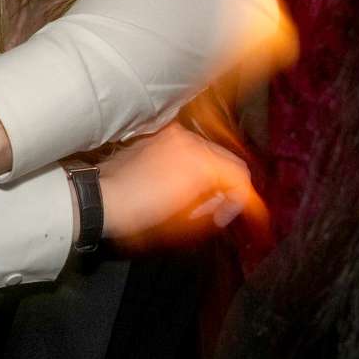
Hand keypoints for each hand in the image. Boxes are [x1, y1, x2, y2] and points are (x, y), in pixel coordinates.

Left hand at [95, 122, 266, 251]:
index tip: (257, 220)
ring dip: (215, 177)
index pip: (241, 180)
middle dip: (234, 189)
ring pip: (212, 154)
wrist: (101, 198)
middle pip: (231, 164)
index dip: (252, 204)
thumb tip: (231, 205)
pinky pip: (192, 149)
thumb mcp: (185, 222)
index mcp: (199, 163)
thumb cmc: (138, 215)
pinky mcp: (160, 136)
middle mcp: (190, 142)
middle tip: (223, 213)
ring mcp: (174, 136)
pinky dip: (198, 166)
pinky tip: (186, 185)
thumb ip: (217, 209)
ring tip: (201, 202)